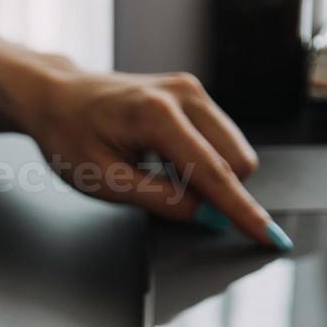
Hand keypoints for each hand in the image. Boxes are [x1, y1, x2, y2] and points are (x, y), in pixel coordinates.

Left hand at [18, 65, 287, 248]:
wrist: (57, 96)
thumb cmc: (69, 135)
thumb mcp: (104, 181)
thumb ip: (161, 200)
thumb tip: (207, 216)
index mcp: (157, 115)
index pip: (214, 174)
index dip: (242, 211)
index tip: (269, 236)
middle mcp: (184, 94)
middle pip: (237, 160)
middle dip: (220, 192)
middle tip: (169, 198)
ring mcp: (192, 90)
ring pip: (234, 150)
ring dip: (210, 176)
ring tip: (158, 173)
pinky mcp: (194, 94)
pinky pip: (220, 139)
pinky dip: (204, 161)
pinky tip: (165, 160)